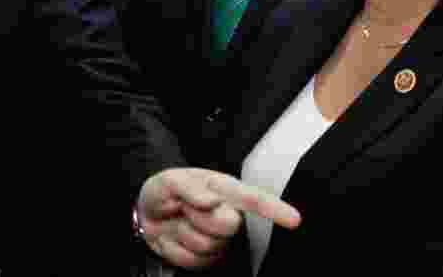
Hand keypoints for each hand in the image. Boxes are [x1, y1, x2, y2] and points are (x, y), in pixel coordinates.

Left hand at [136, 167, 300, 269]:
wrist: (147, 214)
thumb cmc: (165, 192)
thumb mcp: (169, 180)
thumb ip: (188, 187)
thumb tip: (211, 201)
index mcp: (224, 191)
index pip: (253, 200)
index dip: (275, 209)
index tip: (295, 220)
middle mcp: (228, 215)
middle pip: (228, 225)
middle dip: (199, 217)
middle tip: (184, 208)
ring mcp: (220, 240)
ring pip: (207, 245)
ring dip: (184, 232)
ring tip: (179, 220)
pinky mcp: (209, 259)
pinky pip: (192, 261)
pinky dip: (175, 249)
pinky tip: (174, 237)